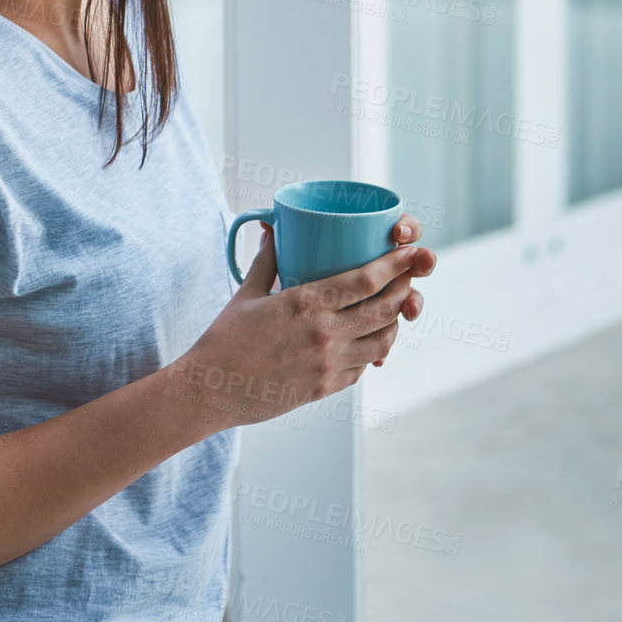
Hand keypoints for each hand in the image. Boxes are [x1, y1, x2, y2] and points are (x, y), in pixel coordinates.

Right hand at [175, 212, 435, 428]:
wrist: (211, 390)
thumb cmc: (225, 340)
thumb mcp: (247, 292)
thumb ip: (267, 260)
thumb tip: (272, 230)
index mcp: (305, 304)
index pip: (365, 280)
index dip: (393, 265)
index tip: (409, 252)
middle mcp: (324, 334)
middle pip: (384, 309)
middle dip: (403, 289)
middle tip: (410, 276)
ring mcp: (328, 364)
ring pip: (382, 341)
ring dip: (394, 323)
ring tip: (395, 308)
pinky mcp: (326, 388)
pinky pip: (363, 367)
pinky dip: (373, 351)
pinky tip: (370, 340)